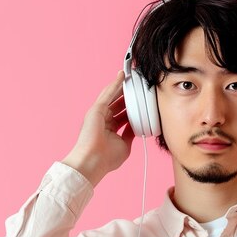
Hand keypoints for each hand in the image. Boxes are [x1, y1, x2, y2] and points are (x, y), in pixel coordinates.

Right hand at [61, 70, 134, 186]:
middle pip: (118, 103)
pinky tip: (122, 75)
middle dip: (129, 95)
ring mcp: (98, 114)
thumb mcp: (124, 145)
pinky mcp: (96, 110)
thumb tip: (137, 127)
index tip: (143, 101)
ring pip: (113, 96)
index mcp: (110, 129)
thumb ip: (130, 134)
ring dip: (122, 85)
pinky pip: (107, 94)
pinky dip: (115, 84)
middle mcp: (103, 120)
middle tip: (139, 84)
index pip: (123, 115)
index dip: (133, 108)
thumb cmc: (106, 158)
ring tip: (132, 75)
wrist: (93, 161)